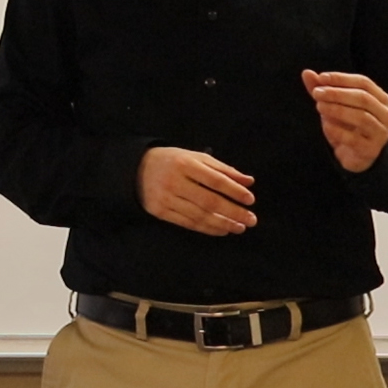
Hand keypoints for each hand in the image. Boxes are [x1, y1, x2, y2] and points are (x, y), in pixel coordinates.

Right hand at [138, 147, 256, 235]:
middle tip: (251, 220)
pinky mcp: (159, 212)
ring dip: (223, 223)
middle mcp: (174, 181)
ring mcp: (165, 198)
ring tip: (239, 227)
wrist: (136, 170)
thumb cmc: (172, 161)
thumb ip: (222, 169)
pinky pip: (188, 223)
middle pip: (209, 201)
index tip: (250, 200)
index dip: (234, 191)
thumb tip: (248, 182)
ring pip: (199, 215)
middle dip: (233, 212)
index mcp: (185, 163)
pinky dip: (207, 229)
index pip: (214, 180)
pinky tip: (222, 230)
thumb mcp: (195, 158)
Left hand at [302, 70, 387, 172]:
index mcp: (380, 99)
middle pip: (363, 98)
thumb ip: (323, 89)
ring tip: (319, 107)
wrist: (355, 155)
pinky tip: (326, 126)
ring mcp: (380, 133)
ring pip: (362, 117)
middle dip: (337, 93)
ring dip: (337, 110)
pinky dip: (338, 130)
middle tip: (317, 93)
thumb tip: (306, 73)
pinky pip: (354, 139)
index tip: (321, 77)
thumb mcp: (334, 105)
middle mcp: (385, 114)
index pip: (364, 82)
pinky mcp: (371, 150)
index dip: (342, 78)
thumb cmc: (346, 125)